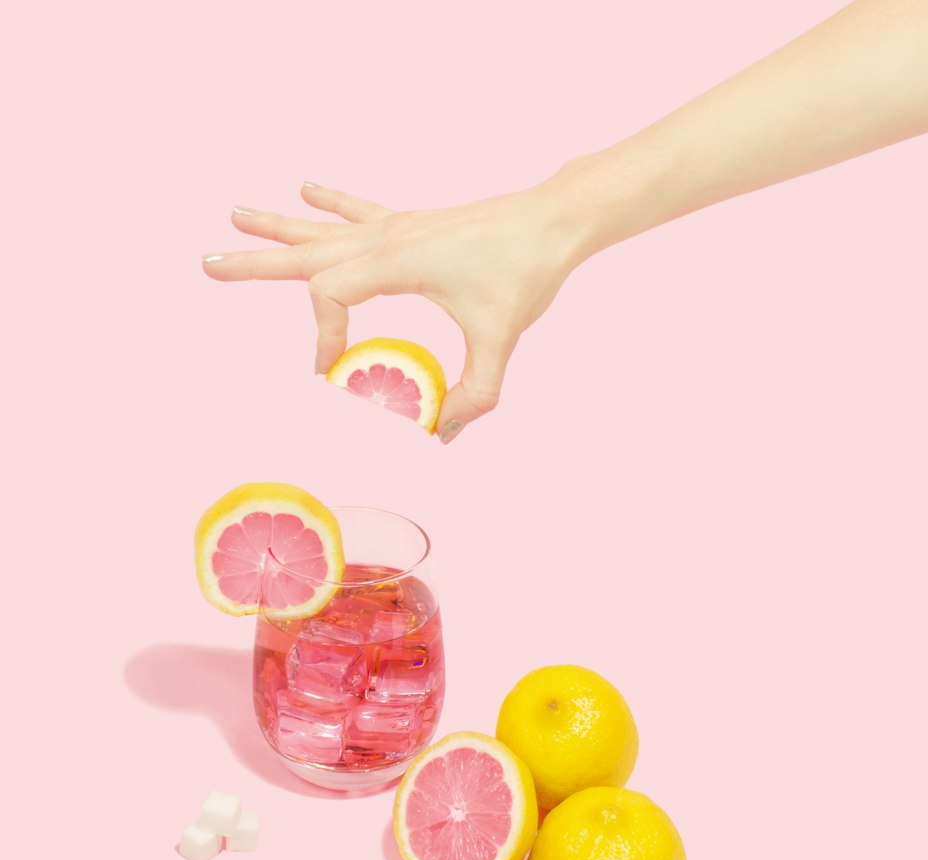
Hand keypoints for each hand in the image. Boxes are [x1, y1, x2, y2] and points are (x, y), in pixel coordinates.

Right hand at [202, 179, 581, 441]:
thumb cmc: (526, 271)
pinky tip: (307, 188)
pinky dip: (331, 202)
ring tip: (235, 215)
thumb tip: (443, 436)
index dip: (322, 336)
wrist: (553, 219)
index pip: (331, 296)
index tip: (331, 372)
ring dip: (279, 226)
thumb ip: (473, 395)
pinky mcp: (413, 222)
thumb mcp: (499, 342)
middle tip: (206, 264)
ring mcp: (397, 225)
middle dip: (255, 263)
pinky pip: (360, 210)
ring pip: (323, 226)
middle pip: (306, 253)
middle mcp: (387, 237)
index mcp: (397, 261)